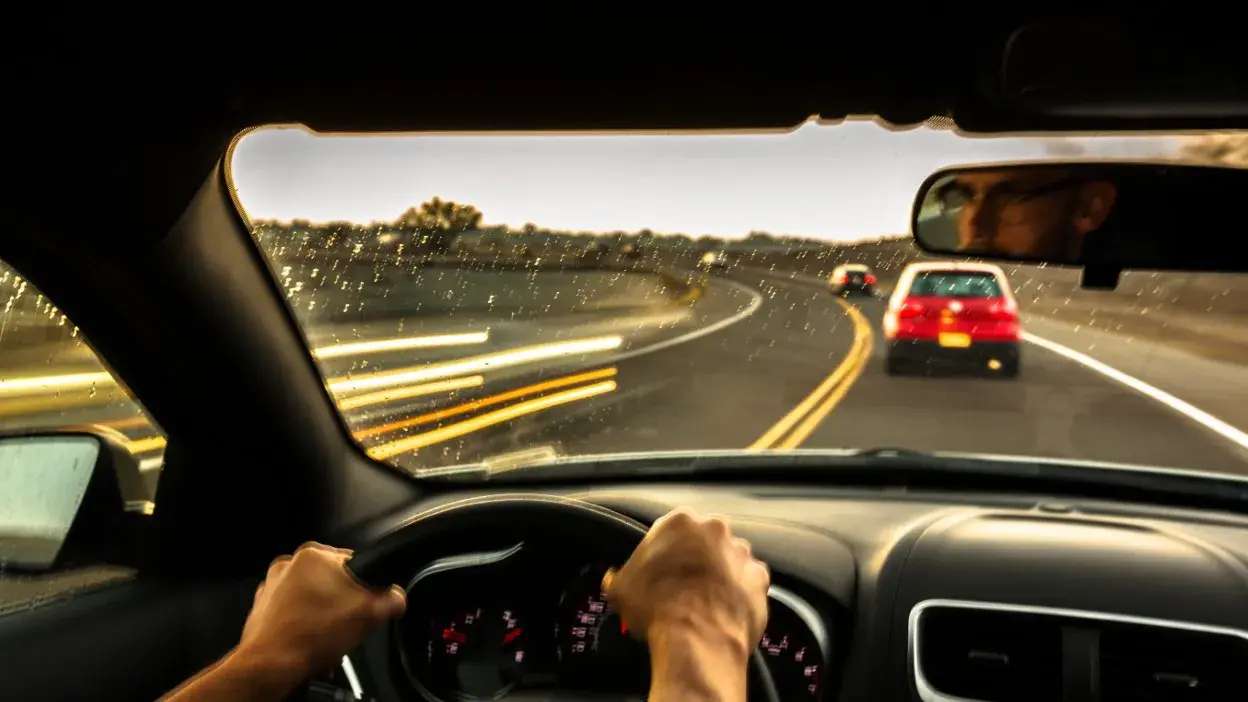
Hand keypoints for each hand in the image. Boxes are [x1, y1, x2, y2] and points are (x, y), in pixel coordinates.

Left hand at [163, 543, 404, 700]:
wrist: (271, 665)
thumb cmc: (311, 636)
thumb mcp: (368, 615)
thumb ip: (390, 600)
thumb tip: (396, 597)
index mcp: (314, 555)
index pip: (354, 563)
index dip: (365, 586)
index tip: (366, 603)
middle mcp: (289, 564)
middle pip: (331, 582)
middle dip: (341, 604)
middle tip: (347, 624)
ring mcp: (272, 586)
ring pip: (310, 598)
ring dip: (321, 615)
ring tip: (328, 638)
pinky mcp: (262, 608)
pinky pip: (291, 612)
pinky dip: (302, 625)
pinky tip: (310, 643)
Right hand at [603, 509, 768, 701]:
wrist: (696, 640)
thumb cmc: (656, 609)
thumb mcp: (620, 590)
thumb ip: (619, 576)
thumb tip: (613, 579)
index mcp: (679, 522)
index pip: (671, 530)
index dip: (664, 552)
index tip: (660, 571)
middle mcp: (714, 529)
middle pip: (703, 540)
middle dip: (696, 559)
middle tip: (682, 586)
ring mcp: (741, 553)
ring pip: (729, 558)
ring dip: (719, 574)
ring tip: (704, 601)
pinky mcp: (760, 578)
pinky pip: (748, 582)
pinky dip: (739, 593)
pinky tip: (723, 611)